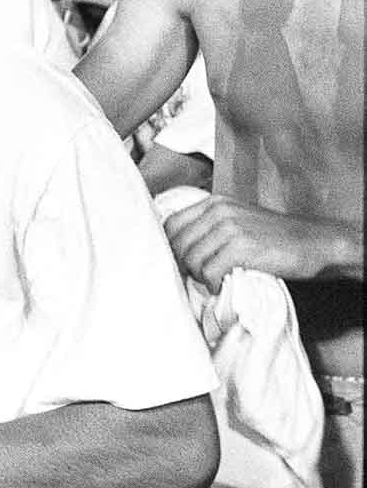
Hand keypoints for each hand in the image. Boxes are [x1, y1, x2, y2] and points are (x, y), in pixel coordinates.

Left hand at [163, 194, 351, 292]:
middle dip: (183, 264)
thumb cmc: (276, 238)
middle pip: (177, 243)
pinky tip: (223, 284)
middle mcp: (218, 211)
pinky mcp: (242, 247)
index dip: (170, 247)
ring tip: (214, 280)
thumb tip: (180, 249)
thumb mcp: (238, 221)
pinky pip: (209, 271)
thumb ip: (210, 227)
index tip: (181, 263)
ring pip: (191, 259)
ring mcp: (229, 228)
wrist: (317, 244)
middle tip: (199, 276)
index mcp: (214, 203)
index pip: (171, 224)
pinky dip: (213, 283)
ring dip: (199, 276)